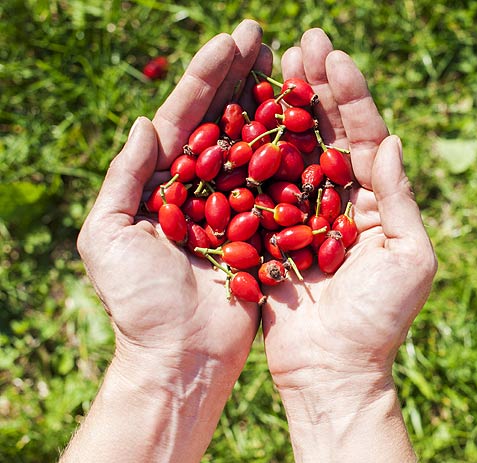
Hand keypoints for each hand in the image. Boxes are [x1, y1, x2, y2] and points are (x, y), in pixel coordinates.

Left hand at [78, 21, 268, 377]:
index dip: (207, 77)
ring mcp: (236, 206)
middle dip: (241, 77)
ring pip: (255, 146)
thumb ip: (124, 178)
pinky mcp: (265, 230)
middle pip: (222, 121)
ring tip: (290, 65)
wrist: (181, 356)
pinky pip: (282, 186)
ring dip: (270, 105)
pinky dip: (295, 154)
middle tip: (263, 36)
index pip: (184, 117)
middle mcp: (200, 187)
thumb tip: (145, 122)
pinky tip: (311, 123)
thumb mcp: (108, 237)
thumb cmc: (138, 304)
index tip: (233, 39)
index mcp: (160, 182)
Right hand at [259, 29, 435, 462]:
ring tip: (275, 65)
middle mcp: (339, 201)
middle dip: (318, 89)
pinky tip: (242, 117)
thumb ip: (400, 200)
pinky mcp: (269, 235)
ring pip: (293, 152)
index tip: (335, 56)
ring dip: (285, 109)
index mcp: (376, 202)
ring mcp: (302, 215)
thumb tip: (394, 140)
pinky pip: (259, 188)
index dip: (352, 97)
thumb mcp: (408, 259)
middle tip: (303, 43)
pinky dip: (252, 154)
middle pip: (328, 135)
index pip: (366, 138)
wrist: (334, 372)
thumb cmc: (382, 321)